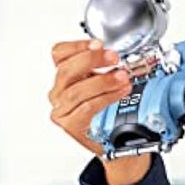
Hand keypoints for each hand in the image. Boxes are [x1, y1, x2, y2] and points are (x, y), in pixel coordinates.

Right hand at [48, 38, 149, 184]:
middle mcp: (59, 92)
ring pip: (76, 91)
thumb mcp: (106, 83)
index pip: (59, 55)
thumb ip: (108, 67)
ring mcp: (63, 110)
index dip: (77, 46)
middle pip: (66, 71)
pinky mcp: (71, 125)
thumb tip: (125, 51)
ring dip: (102, 81)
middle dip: (91, 60)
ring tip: (122, 77)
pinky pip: (87, 108)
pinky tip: (120, 92)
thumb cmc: (109, 110)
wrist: (114, 140)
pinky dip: (106, 98)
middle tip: (113, 57)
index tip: (97, 44)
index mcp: (65, 77)